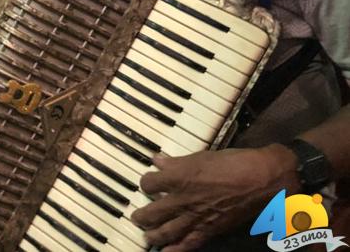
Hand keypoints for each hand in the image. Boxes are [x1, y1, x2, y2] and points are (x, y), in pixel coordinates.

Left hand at [131, 146, 297, 250]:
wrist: (262, 179)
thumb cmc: (233, 162)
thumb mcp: (201, 156)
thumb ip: (176, 162)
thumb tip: (157, 160)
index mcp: (178, 177)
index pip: (148, 183)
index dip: (146, 183)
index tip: (148, 183)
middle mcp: (182, 200)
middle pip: (151, 212)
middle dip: (141, 215)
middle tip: (136, 216)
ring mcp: (195, 217)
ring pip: (165, 231)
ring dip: (152, 234)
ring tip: (146, 235)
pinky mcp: (210, 230)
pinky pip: (188, 244)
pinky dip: (175, 250)